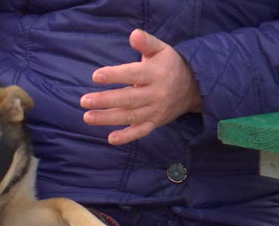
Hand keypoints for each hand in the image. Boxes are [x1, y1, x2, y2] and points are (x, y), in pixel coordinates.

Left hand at [80, 29, 201, 144]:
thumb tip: (134, 34)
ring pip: (130, 116)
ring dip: (108, 118)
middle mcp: (156, 93)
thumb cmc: (169, 65)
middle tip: (84, 100)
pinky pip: (141, 131)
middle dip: (105, 100)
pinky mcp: (155, 122)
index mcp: (155, 73)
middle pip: (128, 98)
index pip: (133, 75)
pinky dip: (127, 137)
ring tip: (87, 117)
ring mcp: (155, 110)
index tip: (95, 76)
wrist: (194, 87)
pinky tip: (111, 139)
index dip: (115, 76)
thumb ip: (146, 42)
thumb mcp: (161, 49)